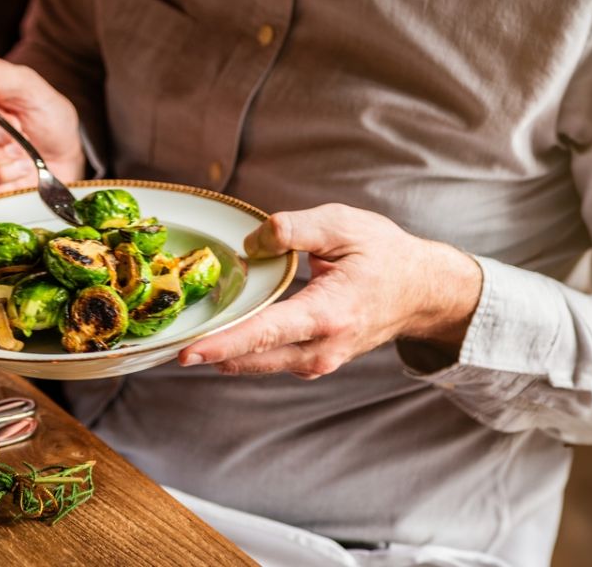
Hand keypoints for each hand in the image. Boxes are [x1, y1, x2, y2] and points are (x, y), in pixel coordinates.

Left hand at [177, 204, 482, 378]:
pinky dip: (242, 352)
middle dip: (210, 354)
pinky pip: (269, 361)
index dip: (225, 344)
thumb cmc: (385, 255)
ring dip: (223, 354)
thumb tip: (251, 244)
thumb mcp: (343, 225)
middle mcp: (323, 347)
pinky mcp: (314, 362)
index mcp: (330, 313)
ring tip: (185, 341)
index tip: (189, 353)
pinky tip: (220, 337)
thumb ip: (294, 229)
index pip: (267, 332)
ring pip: (258, 365)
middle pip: (254, 358)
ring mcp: (320, 361)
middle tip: (169, 347)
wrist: (422, 292)